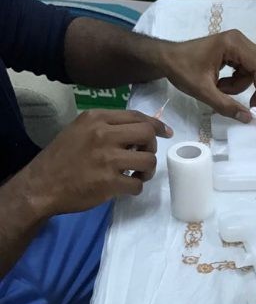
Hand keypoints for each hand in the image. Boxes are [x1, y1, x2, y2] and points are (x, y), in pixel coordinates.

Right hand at [23, 109, 170, 216]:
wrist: (41, 185)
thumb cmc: (61, 158)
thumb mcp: (79, 130)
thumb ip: (106, 127)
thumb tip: (140, 130)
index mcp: (95, 118)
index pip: (137, 116)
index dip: (156, 125)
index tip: (165, 133)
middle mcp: (103, 134)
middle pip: (147, 134)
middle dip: (152, 147)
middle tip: (143, 156)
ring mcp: (107, 159)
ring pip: (149, 161)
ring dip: (147, 170)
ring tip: (136, 174)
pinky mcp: (109, 182)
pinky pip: (138, 184)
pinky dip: (135, 187)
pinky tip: (125, 187)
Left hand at [161, 30, 255, 121]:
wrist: (167, 59)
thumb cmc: (182, 70)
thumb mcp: (203, 91)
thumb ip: (226, 105)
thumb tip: (248, 118)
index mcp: (232, 44)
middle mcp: (238, 39)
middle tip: (249, 105)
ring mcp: (237, 43)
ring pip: (254, 70)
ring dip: (240, 85)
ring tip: (219, 89)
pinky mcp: (234, 49)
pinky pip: (246, 69)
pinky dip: (237, 81)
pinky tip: (220, 84)